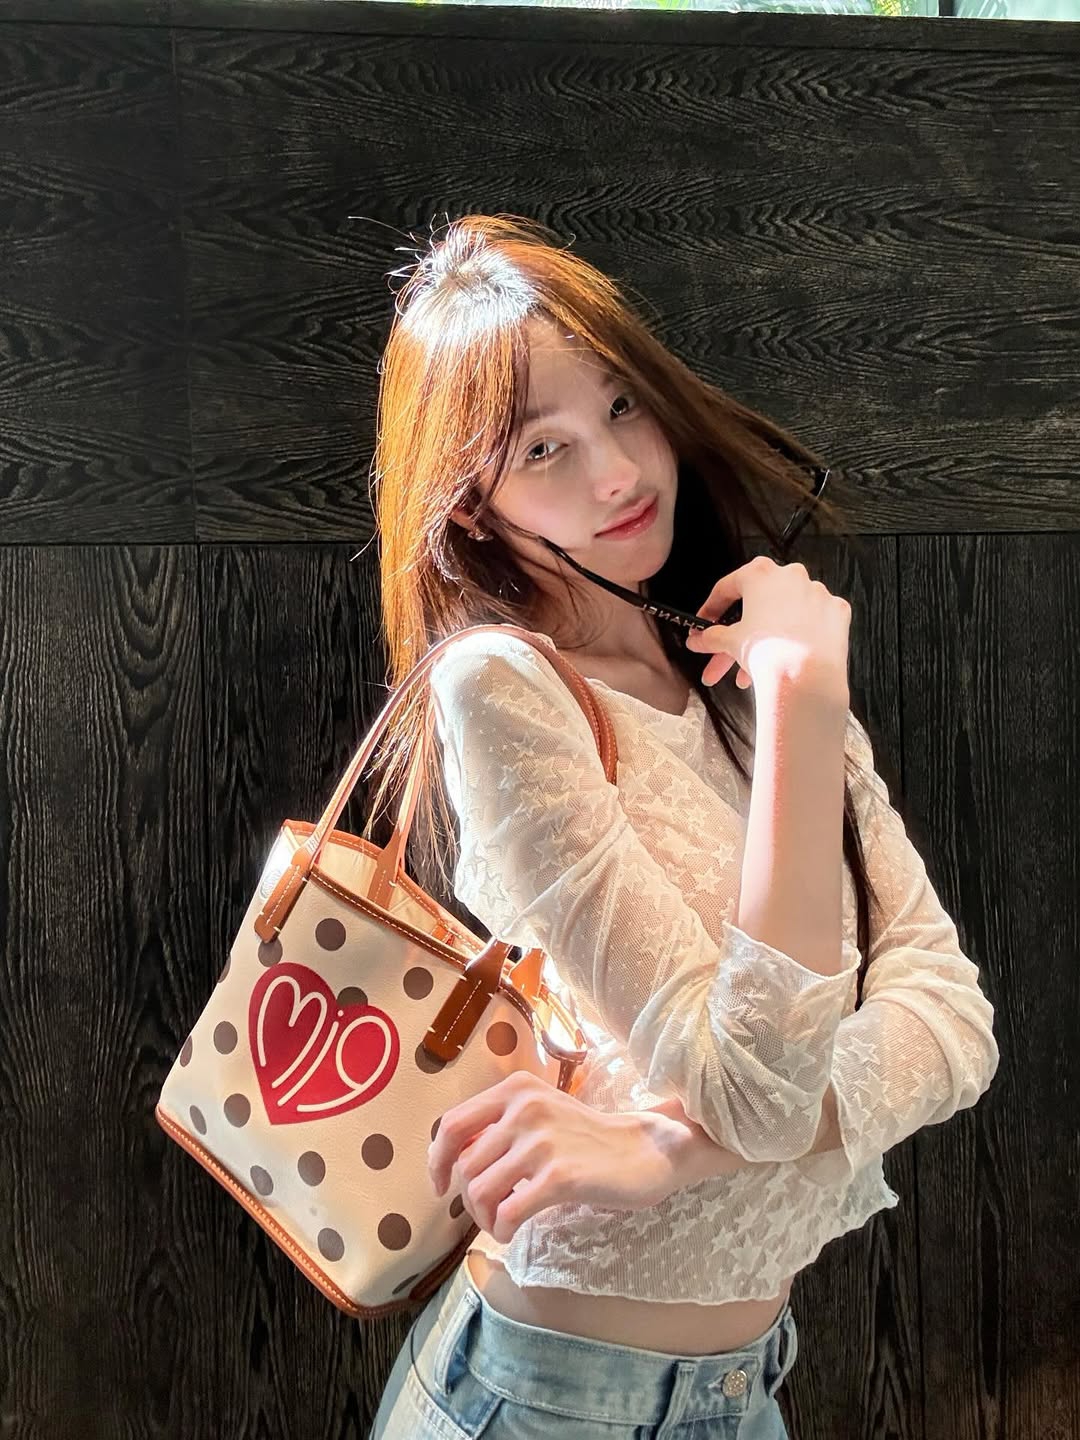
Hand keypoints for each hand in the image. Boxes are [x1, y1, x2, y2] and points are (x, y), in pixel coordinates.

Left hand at [426, 1072, 697, 1242]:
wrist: (643, 1150)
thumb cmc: (585, 1138)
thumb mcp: (539, 1113)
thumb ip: (498, 1125)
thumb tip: (450, 1160)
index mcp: (515, 1089)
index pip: (452, 1125)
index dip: (437, 1161)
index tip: (441, 1187)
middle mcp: (525, 1108)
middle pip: (465, 1167)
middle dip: (468, 1200)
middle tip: (488, 1213)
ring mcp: (542, 1141)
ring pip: (480, 1192)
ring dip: (484, 1219)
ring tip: (502, 1222)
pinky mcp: (560, 1176)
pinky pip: (507, 1213)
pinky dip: (502, 1230)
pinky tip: (513, 1231)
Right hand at [685, 555, 850, 699]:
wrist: (806, 678)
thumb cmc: (769, 653)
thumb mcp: (731, 642)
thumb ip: (711, 637)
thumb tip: (699, 640)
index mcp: (761, 574)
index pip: (727, 587)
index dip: (711, 609)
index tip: (705, 623)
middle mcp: (791, 576)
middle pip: (756, 606)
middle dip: (738, 636)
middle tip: (723, 657)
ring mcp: (817, 593)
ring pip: (783, 616)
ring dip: (765, 641)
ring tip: (749, 673)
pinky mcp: (836, 612)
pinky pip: (810, 622)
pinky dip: (797, 636)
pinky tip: (786, 655)